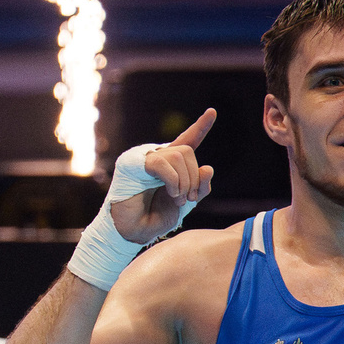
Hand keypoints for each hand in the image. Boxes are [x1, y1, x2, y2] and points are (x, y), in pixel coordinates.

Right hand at [113, 109, 214, 242]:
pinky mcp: (131, 163)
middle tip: (189, 198)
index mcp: (170, 164)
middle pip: (188, 151)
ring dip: (184, 182)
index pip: (187, 140)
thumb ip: (200, 186)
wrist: (133, 231)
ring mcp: (143, 158)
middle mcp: (157, 156)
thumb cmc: (156, 216)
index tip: (212, 112)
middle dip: (194, 177)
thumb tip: (208, 167)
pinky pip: (162, 162)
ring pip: (178, 155)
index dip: (200, 127)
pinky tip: (170, 192)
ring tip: (176, 198)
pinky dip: (172, 180)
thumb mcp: (187, 202)